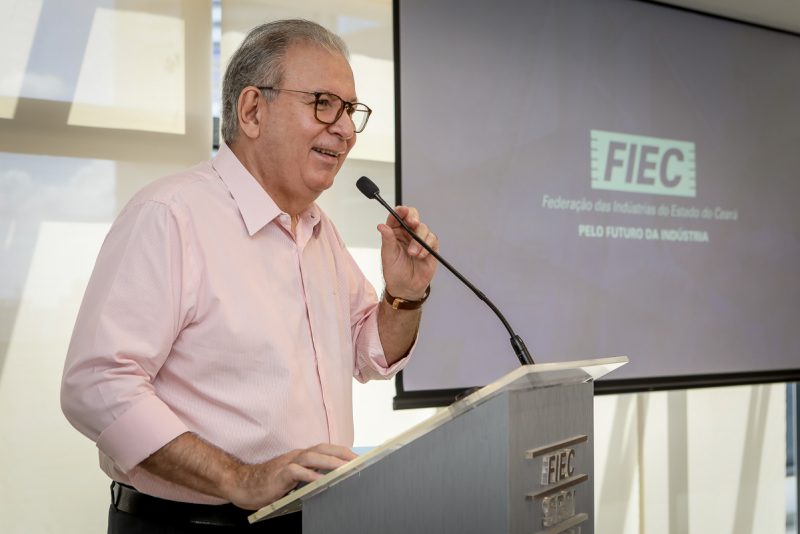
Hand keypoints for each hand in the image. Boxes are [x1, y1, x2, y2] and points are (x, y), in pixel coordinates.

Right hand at [227, 443, 356, 509]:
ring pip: (312, 457)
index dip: (342, 452)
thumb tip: (329, 480)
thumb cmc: (269, 483)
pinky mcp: (279, 474)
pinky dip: (309, 474)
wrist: (242, 484)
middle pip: (322, 449)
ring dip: (330, 462)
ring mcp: (287, 463)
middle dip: (342, 454)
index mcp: (301, 456)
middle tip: (358, 461)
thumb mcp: (293, 478)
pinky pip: (296, 472)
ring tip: (345, 468)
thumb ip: (308, 475)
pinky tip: (320, 480)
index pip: (325, 449)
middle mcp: (296, 456)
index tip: (358, 457)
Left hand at [378, 206, 438, 299]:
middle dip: (413, 218)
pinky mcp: (430, 247)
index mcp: (395, 232)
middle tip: (412, 223)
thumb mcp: (388, 256)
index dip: (400, 211)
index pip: (398, 217)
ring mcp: (420, 240)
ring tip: (412, 253)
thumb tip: (381, 226)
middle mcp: (408, 234)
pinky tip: (420, 256)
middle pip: (413, 217)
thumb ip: (387, 239)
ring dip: (418, 240)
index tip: (402, 210)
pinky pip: (432, 240)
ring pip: (424, 228)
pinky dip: (426, 247)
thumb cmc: (395, 273)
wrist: (406, 288)